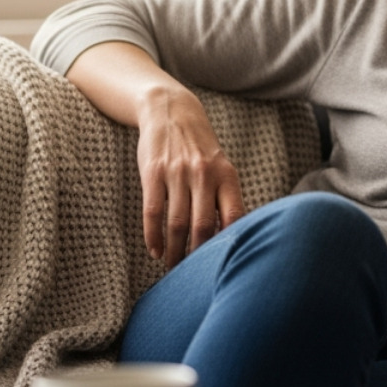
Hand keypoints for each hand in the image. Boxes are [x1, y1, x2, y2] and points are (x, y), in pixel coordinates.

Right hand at [134, 87, 244, 267]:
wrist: (172, 112)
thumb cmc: (201, 150)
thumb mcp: (222, 168)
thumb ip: (226, 198)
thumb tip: (233, 237)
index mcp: (227, 176)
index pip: (234, 217)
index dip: (228, 244)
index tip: (223, 263)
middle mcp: (204, 175)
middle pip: (203, 226)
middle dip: (197, 255)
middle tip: (193, 274)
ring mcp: (177, 174)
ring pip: (176, 223)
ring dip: (173, 250)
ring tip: (172, 266)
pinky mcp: (153, 173)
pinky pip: (152, 212)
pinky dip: (153, 236)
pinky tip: (155, 250)